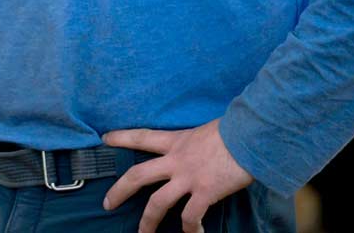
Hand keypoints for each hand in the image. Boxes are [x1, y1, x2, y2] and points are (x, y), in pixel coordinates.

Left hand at [101, 119, 252, 232]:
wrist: (249, 137)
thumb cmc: (232, 131)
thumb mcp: (203, 131)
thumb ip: (193, 143)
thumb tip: (198, 148)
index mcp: (174, 141)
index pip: (141, 137)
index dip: (122, 138)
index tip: (104, 139)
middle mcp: (175, 160)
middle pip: (138, 176)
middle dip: (119, 191)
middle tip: (107, 204)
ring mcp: (188, 178)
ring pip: (158, 203)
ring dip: (148, 222)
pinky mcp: (205, 192)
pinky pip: (190, 216)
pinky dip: (190, 228)